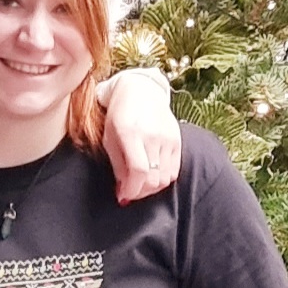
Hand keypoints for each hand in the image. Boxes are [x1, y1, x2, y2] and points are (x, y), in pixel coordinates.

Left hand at [100, 67, 180, 202]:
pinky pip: (174, 171)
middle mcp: (152, 136)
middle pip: (153, 178)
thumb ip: (117, 166)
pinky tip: (151, 175)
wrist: (141, 91)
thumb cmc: (119, 115)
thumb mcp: (109, 138)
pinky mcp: (178, 141)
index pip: (138, 171)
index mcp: (131, 133)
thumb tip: (123, 193)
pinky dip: (162, 179)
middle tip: (130, 192)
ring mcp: (168, 138)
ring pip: (165, 178)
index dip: (132, 190)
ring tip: (140, 184)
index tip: (124, 196)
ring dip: (151, 188)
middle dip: (140, 192)